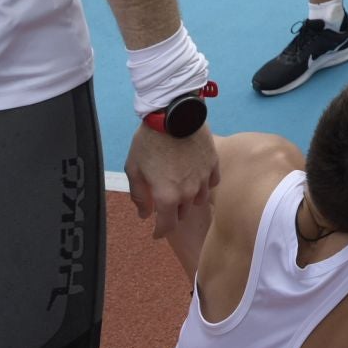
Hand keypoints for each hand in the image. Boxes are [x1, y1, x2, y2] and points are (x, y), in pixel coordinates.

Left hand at [125, 123, 219, 239]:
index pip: (167, 227)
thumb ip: (138, 195)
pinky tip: (195, 176)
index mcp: (167, 197)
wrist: (174, 114)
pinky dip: (203, 184)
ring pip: (198, 200)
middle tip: (163, 199)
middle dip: (171, 211)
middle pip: (182, 214)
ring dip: (188, 198)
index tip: (156, 233)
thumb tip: (144, 214)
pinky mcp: (213, 164)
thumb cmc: (149, 141)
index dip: (160, 232)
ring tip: (180, 186)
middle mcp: (188, 192)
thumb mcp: (133, 168)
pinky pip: (211, 183)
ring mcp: (203, 179)